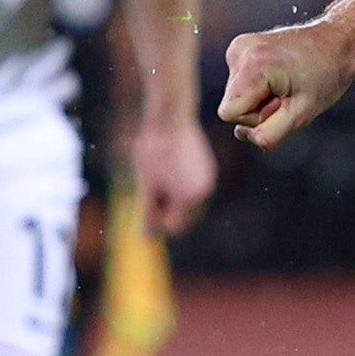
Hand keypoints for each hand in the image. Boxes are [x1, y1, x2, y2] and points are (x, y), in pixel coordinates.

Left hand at [131, 110, 218, 235]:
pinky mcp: (208, 169)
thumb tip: (146, 237)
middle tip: (150, 189)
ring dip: (173, 199)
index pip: (173, 226)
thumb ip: (148, 214)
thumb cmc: (153, 152)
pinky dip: (180, 188)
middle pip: (184, 218)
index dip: (155, 219)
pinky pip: (194, 189)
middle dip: (166, 211)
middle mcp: (205, 192)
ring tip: (158, 178)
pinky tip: (168, 170)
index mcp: (190, 199)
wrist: (170, 118)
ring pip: (189, 204)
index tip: (145, 200)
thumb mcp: (146, 186)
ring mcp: (209, 180)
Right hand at [218, 18, 354, 151]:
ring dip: (261, 98)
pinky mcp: (241, 47)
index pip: (229, 114)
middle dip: (260, 108)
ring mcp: (239, 47)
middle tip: (289, 94)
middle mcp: (240, 51)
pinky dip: (259, 86)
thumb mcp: (302, 115)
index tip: (282, 104)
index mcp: (253, 65)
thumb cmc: (327, 77)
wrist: (339, 42)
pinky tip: (281, 76)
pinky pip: (241, 83)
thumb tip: (242, 134)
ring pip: (236, 96)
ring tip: (287, 84)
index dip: (256, 118)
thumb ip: (270, 135)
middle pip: (232, 105)